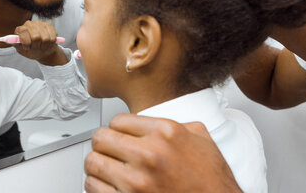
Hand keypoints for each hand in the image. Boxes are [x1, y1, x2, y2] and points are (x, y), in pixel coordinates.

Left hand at [13, 20, 67, 65]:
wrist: (41, 51)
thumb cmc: (30, 50)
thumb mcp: (21, 50)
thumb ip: (16, 44)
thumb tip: (8, 40)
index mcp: (20, 29)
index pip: (23, 31)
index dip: (27, 42)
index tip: (27, 47)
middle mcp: (29, 24)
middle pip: (36, 36)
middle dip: (36, 46)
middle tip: (35, 48)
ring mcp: (39, 23)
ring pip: (45, 38)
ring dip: (44, 45)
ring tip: (41, 46)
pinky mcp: (48, 25)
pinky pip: (52, 37)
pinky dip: (50, 43)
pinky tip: (47, 42)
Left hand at [84, 114, 241, 192]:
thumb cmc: (213, 183)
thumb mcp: (202, 141)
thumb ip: (179, 125)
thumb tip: (159, 122)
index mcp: (165, 133)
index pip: (118, 120)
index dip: (117, 129)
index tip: (119, 136)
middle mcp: (149, 154)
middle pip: (101, 138)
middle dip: (104, 145)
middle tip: (109, 151)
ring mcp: (137, 181)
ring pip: (93, 162)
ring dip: (98, 166)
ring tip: (107, 169)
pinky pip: (93, 187)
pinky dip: (98, 186)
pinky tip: (109, 186)